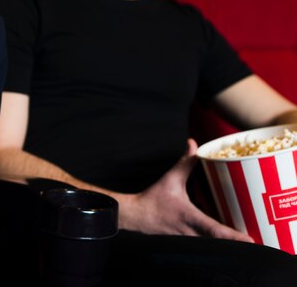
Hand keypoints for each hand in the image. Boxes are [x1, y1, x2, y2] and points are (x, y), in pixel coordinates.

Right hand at [117, 139, 252, 241]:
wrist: (137, 216)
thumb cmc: (153, 198)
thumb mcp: (170, 178)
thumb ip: (185, 162)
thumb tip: (193, 144)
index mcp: (189, 216)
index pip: (214, 230)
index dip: (233, 236)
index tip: (249, 239)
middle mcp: (191, 232)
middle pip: (218, 244)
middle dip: (236, 244)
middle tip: (255, 240)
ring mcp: (188, 240)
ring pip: (212, 247)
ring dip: (226, 246)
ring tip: (243, 242)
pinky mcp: (186, 242)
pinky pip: (205, 245)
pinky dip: (215, 244)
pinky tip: (224, 242)